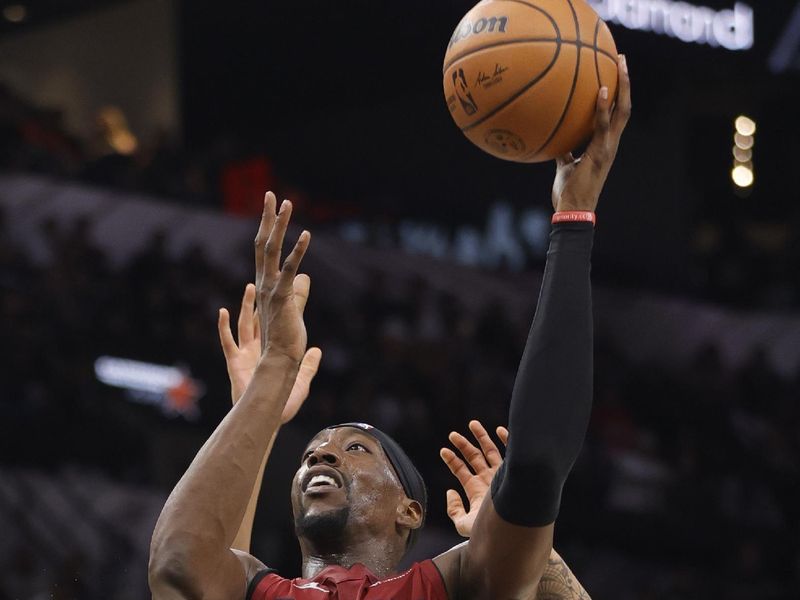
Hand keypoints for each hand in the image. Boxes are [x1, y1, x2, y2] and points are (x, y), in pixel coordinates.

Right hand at [218, 283, 321, 421]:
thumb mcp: (300, 380)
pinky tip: (222, 312)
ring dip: (247, 306)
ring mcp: (245, 356)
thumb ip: (308, 365)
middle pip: (258, 320)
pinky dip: (223, 326)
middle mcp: (257, 351)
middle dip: (261, 301)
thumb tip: (316, 350)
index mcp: (271, 354)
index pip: (274, 327)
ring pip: (245, 324)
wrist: (267, 419)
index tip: (280, 295)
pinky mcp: (234, 363)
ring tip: (250, 287)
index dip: (276, 311)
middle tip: (265, 281)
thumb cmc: (282, 404)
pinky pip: (227, 341)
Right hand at [253, 192, 310, 363]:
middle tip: (271, 194)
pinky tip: (306, 235)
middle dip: (267, 218)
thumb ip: (299, 293)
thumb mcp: (294, 312)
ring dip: (279, 226)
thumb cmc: (284, 342)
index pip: (265, 252)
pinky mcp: (282, 298)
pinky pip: (290, 270)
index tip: (272, 209)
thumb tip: (306, 278)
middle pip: (263, 245)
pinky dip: (298, 252)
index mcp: (264, 288)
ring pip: (271, 251)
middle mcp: (263, 285)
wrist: (277, 364)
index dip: (268, 229)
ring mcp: (270, 291)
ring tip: (286, 203)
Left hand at [439, 420, 508, 537]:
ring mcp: (501, 474)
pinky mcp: (513, 471)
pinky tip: (499, 430)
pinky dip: (506, 439)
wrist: (514, 530)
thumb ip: (453, 510)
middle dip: (463, 445)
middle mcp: (488, 479)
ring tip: (472, 423)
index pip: (461, 471)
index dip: (452, 460)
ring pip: (490, 450)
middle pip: (473, 457)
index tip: (443, 451)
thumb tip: (450, 492)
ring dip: (481, 437)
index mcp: (476, 490)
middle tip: (452, 435)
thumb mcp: (464, 525)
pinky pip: (510, 451)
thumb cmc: (491, 529)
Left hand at [552, 54, 631, 212]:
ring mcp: (608, 147)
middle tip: (622, 58)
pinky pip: (602, 125)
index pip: (615, 115)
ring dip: (623, 86)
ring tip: (620, 63)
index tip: (614, 73)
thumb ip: (566, 151)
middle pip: (624, 107)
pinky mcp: (601, 152)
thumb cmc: (569, 192)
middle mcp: (610, 143)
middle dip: (625, 82)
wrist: (573, 210)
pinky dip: (603, 107)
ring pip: (622, 111)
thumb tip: (558, 140)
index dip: (617, 94)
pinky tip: (601, 89)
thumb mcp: (566, 167)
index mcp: (604, 145)